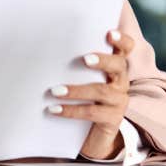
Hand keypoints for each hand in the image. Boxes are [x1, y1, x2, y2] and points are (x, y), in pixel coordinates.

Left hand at [47, 29, 132, 159]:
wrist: (90, 132)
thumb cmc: (79, 94)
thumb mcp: (78, 76)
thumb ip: (70, 61)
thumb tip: (39, 44)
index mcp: (113, 66)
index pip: (126, 48)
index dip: (122, 40)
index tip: (110, 33)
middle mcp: (120, 81)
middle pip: (119, 66)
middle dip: (103, 60)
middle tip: (85, 59)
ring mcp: (118, 100)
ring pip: (102, 91)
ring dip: (76, 90)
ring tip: (54, 91)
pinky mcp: (112, 119)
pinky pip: (92, 113)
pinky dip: (71, 110)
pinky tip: (53, 109)